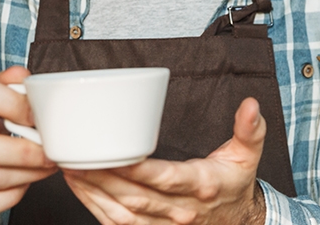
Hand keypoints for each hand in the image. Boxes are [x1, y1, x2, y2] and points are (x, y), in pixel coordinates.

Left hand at [63, 97, 266, 224]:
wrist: (240, 221)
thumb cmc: (235, 184)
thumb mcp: (248, 155)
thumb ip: (249, 130)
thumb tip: (251, 106)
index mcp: (200, 185)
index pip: (163, 178)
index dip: (135, 168)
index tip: (111, 152)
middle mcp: (180, 210)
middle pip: (134, 196)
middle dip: (101, 177)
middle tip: (74, 155)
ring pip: (121, 214)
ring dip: (92, 193)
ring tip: (69, 169)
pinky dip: (96, 208)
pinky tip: (80, 189)